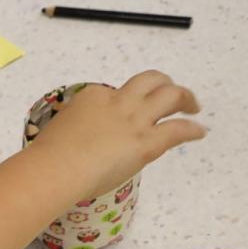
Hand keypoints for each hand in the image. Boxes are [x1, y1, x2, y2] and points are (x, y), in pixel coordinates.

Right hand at [32, 71, 203, 201]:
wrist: (55, 168)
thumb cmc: (47, 155)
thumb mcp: (57, 130)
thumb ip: (73, 128)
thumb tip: (74, 142)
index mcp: (93, 96)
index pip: (116, 92)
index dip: (125, 101)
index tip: (127, 113)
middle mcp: (118, 101)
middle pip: (150, 80)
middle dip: (164, 83)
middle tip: (172, 94)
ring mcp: (134, 120)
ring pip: (170, 94)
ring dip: (185, 97)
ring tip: (193, 106)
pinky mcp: (147, 142)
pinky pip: (178, 129)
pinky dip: (192, 129)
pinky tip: (200, 132)